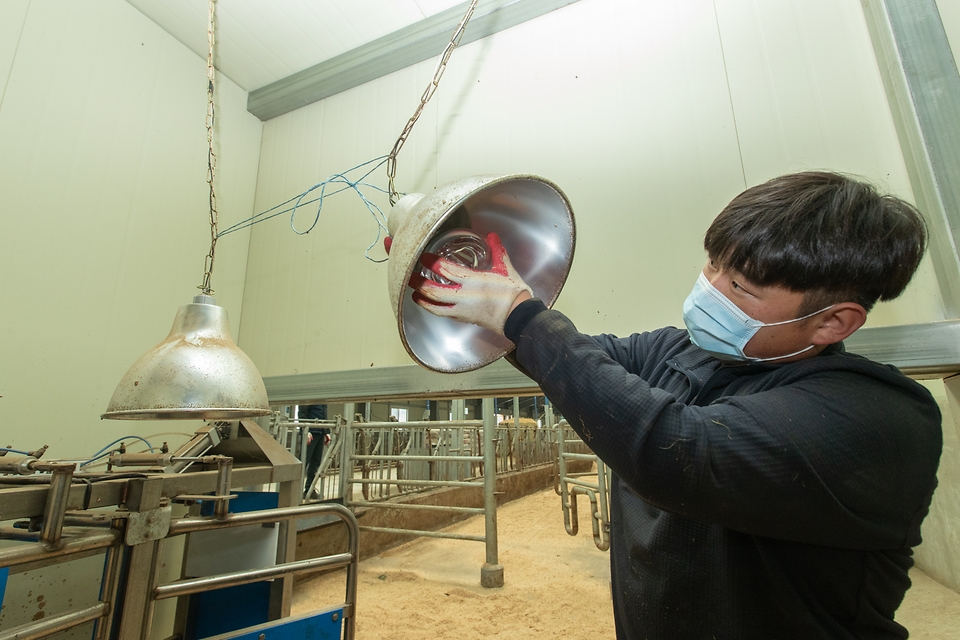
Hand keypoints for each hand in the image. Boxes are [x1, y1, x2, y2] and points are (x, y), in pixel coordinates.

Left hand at [409, 232, 531, 334]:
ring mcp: (461, 309)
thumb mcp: (505, 268)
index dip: (431, 262)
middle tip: (409, 274)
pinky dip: (430, 307)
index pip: (446, 270)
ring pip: (434, 304)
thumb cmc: (513, 293)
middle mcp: (464, 296)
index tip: (423, 256)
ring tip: (412, 290)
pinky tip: (425, 302)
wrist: (518, 317)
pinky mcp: (462, 318)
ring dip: (421, 297)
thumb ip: (497, 250)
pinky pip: (441, 313)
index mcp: (473, 281)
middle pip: (433, 290)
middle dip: (418, 282)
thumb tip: (491, 235)